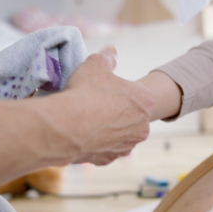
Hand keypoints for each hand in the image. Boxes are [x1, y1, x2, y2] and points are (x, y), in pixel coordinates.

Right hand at [59, 47, 155, 164]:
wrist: (66, 126)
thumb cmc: (85, 93)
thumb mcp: (96, 64)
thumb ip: (108, 57)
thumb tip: (112, 51)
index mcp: (146, 102)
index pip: (139, 94)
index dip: (121, 90)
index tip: (107, 89)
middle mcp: (142, 128)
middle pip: (131, 116)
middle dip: (117, 111)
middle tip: (96, 103)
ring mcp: (126, 147)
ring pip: (119, 134)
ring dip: (108, 129)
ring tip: (87, 119)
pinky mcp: (109, 159)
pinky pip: (104, 149)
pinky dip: (95, 143)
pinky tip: (83, 134)